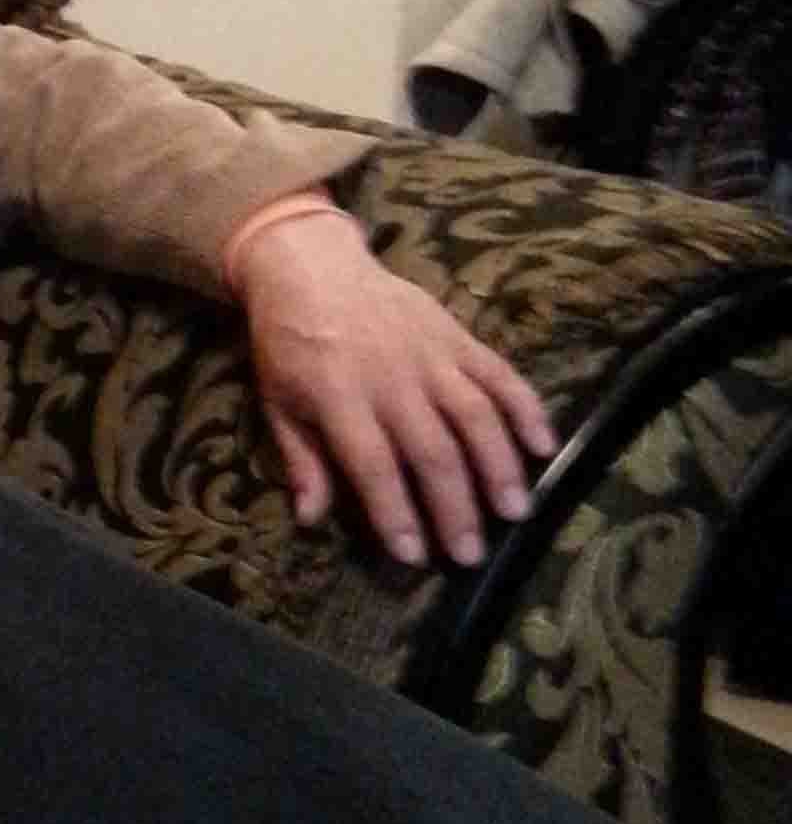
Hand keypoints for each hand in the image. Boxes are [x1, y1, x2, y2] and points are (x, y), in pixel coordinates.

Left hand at [232, 214, 555, 568]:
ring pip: (475, 416)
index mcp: (338, 396)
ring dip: (499, 467)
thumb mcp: (277, 400)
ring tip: (515, 512)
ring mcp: (430, 354)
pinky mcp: (458, 336)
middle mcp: (391, 377)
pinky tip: (546, 447)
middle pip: (432, 450)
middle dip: (455, 507)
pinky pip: (500, 375)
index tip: (413, 556)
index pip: (373, 464)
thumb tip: (310, 518)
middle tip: (471, 553)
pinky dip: (527, 410)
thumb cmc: (289, 343)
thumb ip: (300, 459)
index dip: (395, 512)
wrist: (312, 267)